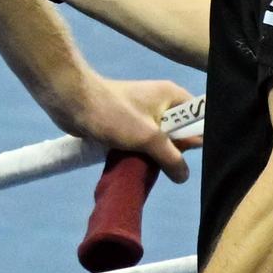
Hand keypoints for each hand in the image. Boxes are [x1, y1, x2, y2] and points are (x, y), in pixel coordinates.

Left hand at [52, 76, 200, 182]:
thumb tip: (184, 177)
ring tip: (152, 170)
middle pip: (180, 132)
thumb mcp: (149, 137)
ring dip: (157, 156)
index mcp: (172, 95)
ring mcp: (144, 114)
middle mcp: (162, 102)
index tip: (189, 157)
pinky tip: (139, 167)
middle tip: (169, 167)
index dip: (198, 137)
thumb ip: (171, 157)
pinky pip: (144, 143)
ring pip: (161, 141)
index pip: (199, 117)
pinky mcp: (128, 125)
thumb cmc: (115, 114)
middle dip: (176, 151)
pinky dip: (143, 155)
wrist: (73, 103)